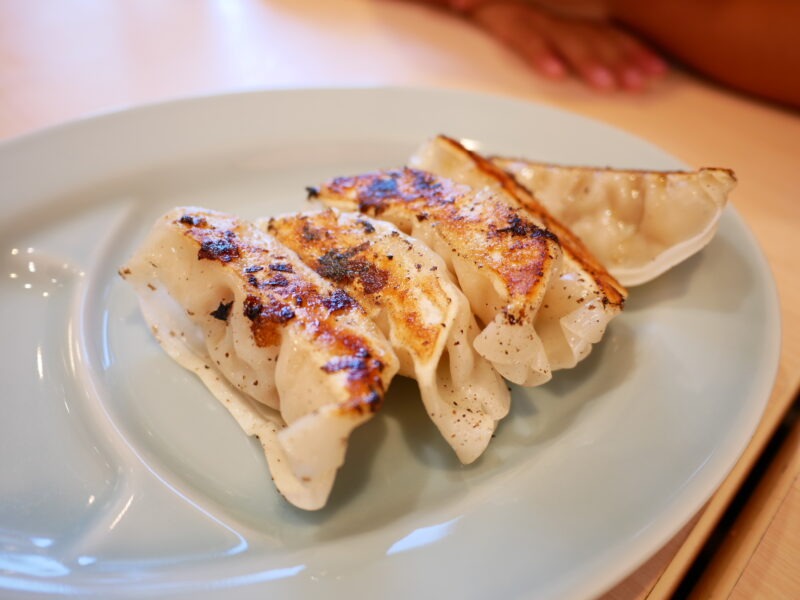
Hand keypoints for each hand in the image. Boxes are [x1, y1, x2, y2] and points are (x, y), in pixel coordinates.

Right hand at [461, 1, 666, 90]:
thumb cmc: (491, 13)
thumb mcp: (529, 28)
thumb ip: (558, 43)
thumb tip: (578, 73)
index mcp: (561, 17)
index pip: (606, 34)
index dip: (633, 52)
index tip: (658, 72)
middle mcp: (549, 14)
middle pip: (592, 38)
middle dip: (620, 61)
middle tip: (640, 85)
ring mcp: (525, 14)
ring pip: (563, 39)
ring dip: (587, 62)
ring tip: (606, 84)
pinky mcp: (498, 18)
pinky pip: (521, 38)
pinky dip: (538, 54)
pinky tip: (554, 74)